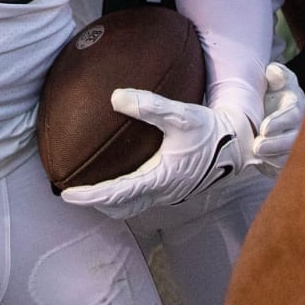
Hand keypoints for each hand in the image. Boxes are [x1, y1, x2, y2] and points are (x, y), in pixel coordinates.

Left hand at [60, 90, 254, 219]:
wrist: (237, 143)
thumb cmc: (208, 129)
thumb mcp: (180, 114)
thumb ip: (149, 106)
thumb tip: (115, 97)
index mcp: (160, 178)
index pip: (117, 193)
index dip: (90, 196)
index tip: (67, 195)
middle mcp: (163, 191)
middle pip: (121, 207)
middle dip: (95, 203)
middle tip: (72, 193)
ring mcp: (170, 193)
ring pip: (132, 206)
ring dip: (110, 202)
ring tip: (91, 190)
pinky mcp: (175, 188)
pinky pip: (143, 200)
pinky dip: (125, 197)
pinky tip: (122, 180)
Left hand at [250, 61, 304, 175]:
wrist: (264, 111)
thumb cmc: (271, 93)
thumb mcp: (274, 79)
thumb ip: (275, 74)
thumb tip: (272, 71)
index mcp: (296, 106)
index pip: (292, 115)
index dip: (280, 122)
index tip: (264, 127)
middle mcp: (299, 127)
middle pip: (293, 140)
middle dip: (276, 145)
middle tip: (257, 146)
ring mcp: (296, 145)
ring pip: (290, 156)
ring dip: (274, 158)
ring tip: (256, 155)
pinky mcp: (288, 159)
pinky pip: (286, 168)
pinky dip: (274, 168)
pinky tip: (262, 165)